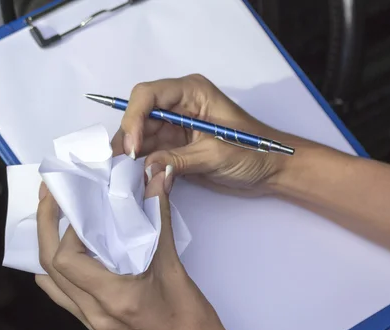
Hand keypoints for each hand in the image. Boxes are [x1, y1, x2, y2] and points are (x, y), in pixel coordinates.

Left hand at [35, 171, 275, 329]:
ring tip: (55, 217)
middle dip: (44, 226)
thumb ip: (160, 220)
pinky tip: (68, 252)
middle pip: (49, 267)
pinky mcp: (95, 325)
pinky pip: (63, 296)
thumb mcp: (175, 268)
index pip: (67, 259)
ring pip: (52, 282)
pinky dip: (58, 270)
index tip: (83, 204)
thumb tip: (158, 178)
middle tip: (50, 194)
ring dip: (47, 247)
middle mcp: (93, 313)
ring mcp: (91, 322)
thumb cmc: (192, 322)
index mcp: (112, 299)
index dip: (68, 228)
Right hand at [112, 74, 309, 196]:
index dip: (134, 118)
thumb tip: (145, 168)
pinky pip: (150, 152)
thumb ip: (178, 160)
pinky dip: (141, 164)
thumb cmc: (254, 152)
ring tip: (122, 175)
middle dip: (128, 139)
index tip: (132, 147)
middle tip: (117, 166)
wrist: (272, 171)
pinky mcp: (174, 147)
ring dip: (132, 154)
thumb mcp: (215, 155)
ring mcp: (174, 126)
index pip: (148, 95)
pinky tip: (134, 177)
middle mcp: (178, 105)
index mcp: (191, 92)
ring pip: (140, 135)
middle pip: (139, 116)